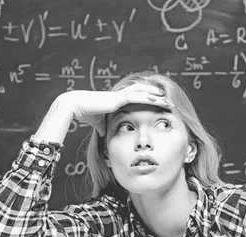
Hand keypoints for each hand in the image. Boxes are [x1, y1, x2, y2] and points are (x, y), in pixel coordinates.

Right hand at [58, 84, 172, 135]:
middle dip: (157, 96)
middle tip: (169, 101)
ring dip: (157, 95)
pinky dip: (150, 97)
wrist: (77, 106)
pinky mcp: (119, 98)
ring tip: (169, 99)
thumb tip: (105, 135)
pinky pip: (138, 96)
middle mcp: (121, 95)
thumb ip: (104, 127)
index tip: (160, 104)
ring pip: (144, 92)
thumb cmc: (86, 114)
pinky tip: (159, 99)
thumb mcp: (99, 123)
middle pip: (144, 92)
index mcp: (118, 100)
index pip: (137, 97)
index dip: (149, 99)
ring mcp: (121, 95)